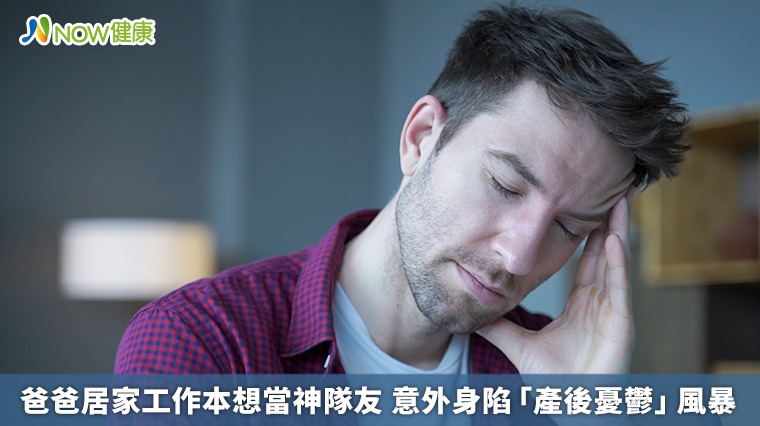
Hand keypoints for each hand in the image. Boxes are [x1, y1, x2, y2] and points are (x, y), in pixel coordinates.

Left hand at [476, 188, 634, 373]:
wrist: (572, 407)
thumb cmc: (556, 382)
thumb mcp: (520, 346)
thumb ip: (498, 326)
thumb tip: (471, 309)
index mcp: (581, 305)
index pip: (584, 261)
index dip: (585, 234)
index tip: (580, 205)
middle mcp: (600, 303)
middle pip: (604, 253)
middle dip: (606, 221)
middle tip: (608, 187)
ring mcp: (613, 312)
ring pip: (614, 263)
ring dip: (616, 230)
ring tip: (618, 199)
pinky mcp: (621, 324)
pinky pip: (618, 287)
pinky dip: (617, 263)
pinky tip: (613, 237)